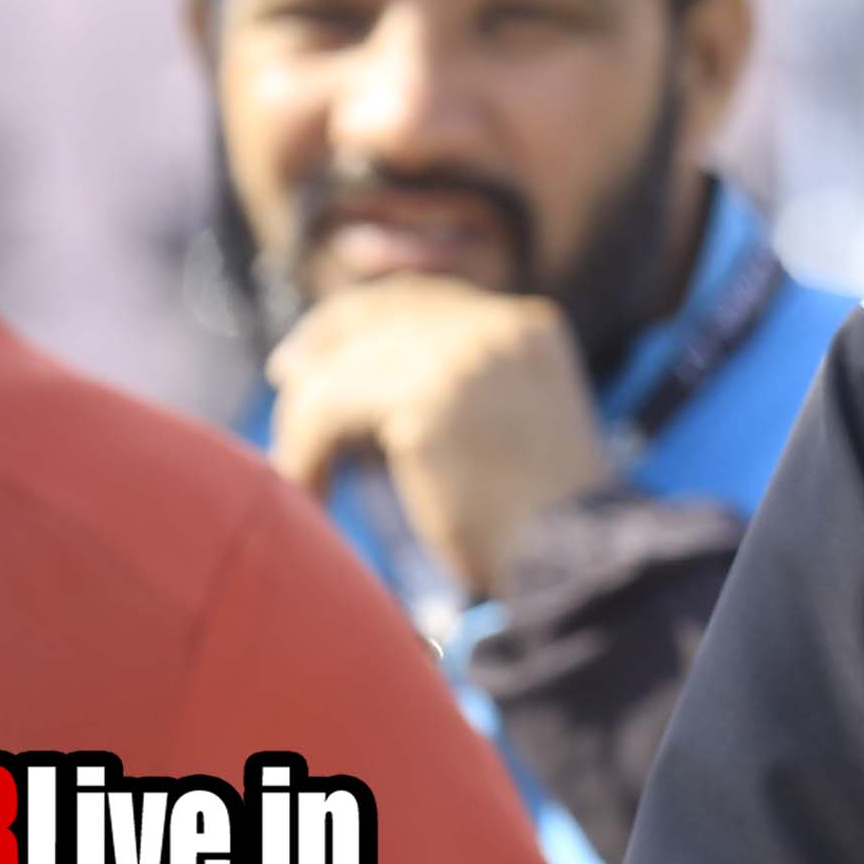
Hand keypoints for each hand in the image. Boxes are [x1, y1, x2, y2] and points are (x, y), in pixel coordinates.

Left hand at [264, 277, 614, 596]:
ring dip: (306, 421)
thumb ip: (465, 389)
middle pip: (379, 314)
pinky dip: (304, 451)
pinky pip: (327, 410)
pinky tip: (309, 491)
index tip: (316, 353)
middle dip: (323, 345)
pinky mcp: (425, 398)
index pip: (424, 299)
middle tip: (286, 381)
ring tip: (302, 474)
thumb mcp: (514, 428)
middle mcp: (498, 327)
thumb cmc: (544, 522)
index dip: (362, 318)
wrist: (576, 563)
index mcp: (529, 328)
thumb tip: (369, 380)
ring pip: (343, 366)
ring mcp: (462, 356)